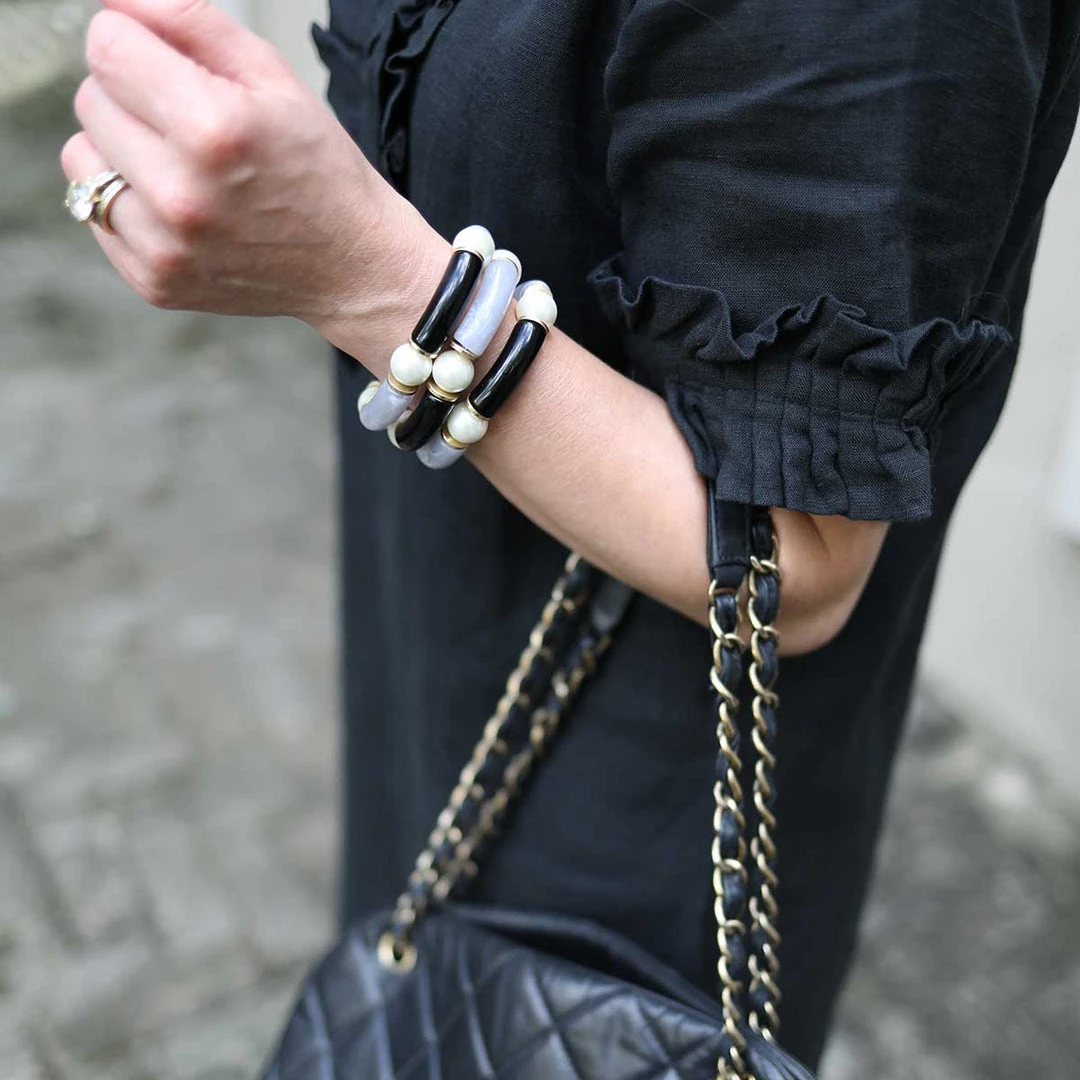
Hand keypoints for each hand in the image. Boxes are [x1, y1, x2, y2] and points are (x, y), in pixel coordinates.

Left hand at [60, 0, 418, 323]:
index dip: (135, 43)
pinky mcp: (155, 281)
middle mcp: (181, 193)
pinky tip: (180, 211)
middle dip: (130, 98)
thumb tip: (118, 1)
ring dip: (119, 152)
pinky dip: (129, 204)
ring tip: (180, 170)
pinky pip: (97, 216)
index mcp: (212, 128)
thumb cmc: (318, 170)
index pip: (106, 46)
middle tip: (188, 125)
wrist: (352, 265)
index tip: (168, 65)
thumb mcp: (273, 77)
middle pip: (89, 100)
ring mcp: (164, 246)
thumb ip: (189, 21)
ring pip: (81, 159)